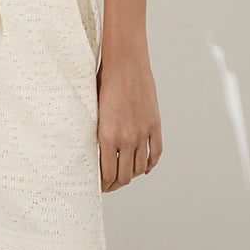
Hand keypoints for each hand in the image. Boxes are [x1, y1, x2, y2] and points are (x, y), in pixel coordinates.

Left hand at [96, 54, 162, 191]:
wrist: (125, 62)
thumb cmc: (104, 80)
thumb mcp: (94, 109)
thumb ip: (97, 132)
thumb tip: (95, 152)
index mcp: (107, 135)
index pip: (107, 174)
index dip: (103, 184)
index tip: (100, 186)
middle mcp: (126, 138)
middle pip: (124, 176)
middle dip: (116, 185)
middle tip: (110, 186)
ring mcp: (143, 133)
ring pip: (140, 168)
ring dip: (132, 175)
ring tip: (125, 176)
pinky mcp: (155, 125)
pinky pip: (156, 154)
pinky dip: (151, 165)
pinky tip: (144, 168)